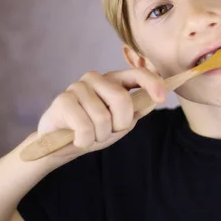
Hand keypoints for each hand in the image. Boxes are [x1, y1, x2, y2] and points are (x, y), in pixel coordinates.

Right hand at [35, 68, 165, 158]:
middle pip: (122, 100)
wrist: (58, 145)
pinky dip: (84, 141)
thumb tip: (153, 101)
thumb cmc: (93, 130)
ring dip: (99, 136)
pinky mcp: (63, 100)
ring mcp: (78, 87)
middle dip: (120, 124)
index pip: (138, 74)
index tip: (162, 98)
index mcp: (114, 81)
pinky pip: (85, 128)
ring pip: (103, 118)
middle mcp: (96, 79)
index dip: (152, 84)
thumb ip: (135, 111)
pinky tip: (77, 139)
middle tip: (109, 132)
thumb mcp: (119, 123)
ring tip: (89, 135)